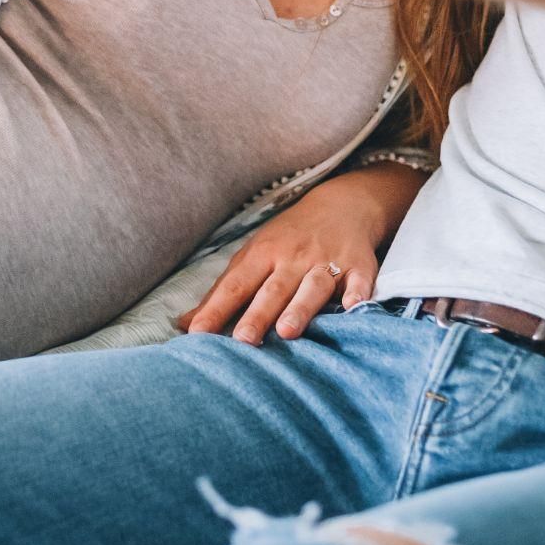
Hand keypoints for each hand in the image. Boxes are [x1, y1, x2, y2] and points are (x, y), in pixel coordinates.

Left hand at [174, 165, 423, 345]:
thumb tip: (185, 325)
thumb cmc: (288, 239)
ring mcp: (328, 261)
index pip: (236, 285)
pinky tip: (353, 308)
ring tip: (288, 331)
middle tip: (243, 340)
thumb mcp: (253, 257)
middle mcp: (294, 257)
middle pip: (273, 289)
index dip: (217, 309)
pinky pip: (360, 282)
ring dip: (301, 308)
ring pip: (313, 286)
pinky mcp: (360, 266)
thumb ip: (222, 292)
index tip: (198, 335)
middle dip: (258, 314)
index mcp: (263, 255)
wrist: (342, 205)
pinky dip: (357, 294)